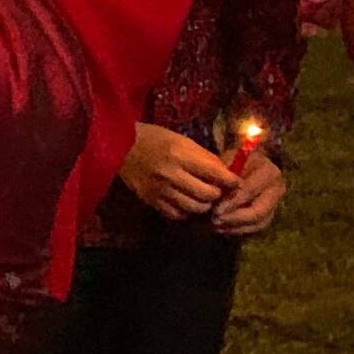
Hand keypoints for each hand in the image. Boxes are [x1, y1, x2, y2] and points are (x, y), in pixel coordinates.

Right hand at [116, 121, 239, 219]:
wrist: (118, 146)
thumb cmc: (153, 138)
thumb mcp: (181, 140)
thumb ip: (203, 157)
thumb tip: (226, 173)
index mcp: (180, 155)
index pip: (216, 174)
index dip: (231, 181)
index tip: (236, 182)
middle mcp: (171, 174)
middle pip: (208, 195)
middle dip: (218, 194)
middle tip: (217, 190)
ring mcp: (160, 190)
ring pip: (195, 208)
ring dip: (203, 205)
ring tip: (202, 198)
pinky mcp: (151, 200)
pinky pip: (177, 215)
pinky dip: (185, 211)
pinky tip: (185, 202)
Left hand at [212, 152, 287, 236]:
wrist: (247, 161)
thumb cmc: (233, 160)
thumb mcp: (227, 161)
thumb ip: (223, 177)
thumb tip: (213, 195)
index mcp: (267, 171)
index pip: (249, 191)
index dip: (231, 203)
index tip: (215, 210)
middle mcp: (276, 188)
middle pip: (258, 211)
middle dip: (234, 219)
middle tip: (215, 221)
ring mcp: (276, 202)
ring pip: (259, 222)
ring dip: (236, 227)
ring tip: (216, 227)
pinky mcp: (271, 213)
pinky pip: (258, 227)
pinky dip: (240, 230)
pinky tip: (224, 229)